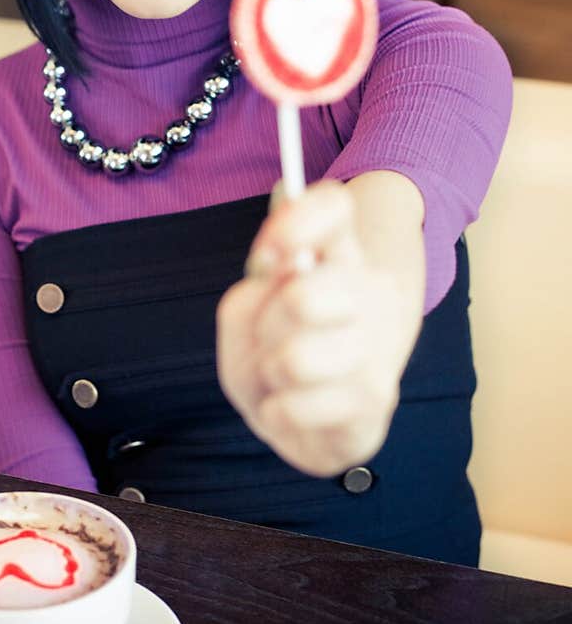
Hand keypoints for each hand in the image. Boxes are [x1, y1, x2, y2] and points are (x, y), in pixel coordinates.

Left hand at [216, 177, 423, 477]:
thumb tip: (275, 271)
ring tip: (280, 379)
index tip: (269, 252)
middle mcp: (368, 296)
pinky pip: (291, 410)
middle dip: (265, 327)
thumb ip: (247, 298)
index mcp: (337, 257)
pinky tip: (293, 409)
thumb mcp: (247, 318)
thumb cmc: (277, 353)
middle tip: (270, 337)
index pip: (334, 208)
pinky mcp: (375, 409)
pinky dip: (275, 415)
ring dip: (268, 376)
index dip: (299, 221)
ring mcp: (377, 354)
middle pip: (301, 296)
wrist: (320, 415)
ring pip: (294, 362)